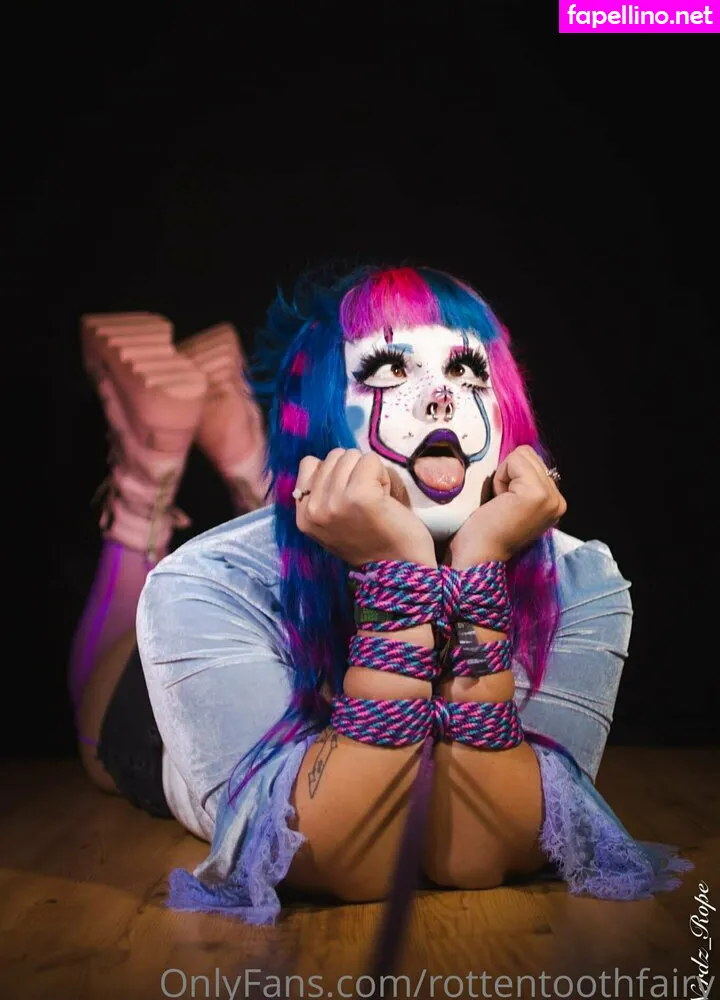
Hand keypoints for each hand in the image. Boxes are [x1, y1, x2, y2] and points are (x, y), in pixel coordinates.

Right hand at [295, 448, 435, 566]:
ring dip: (369, 473)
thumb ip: (323, 495)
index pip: (309, 464)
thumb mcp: (332, 522)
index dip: (334, 473)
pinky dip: (382, 475)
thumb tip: (328, 462)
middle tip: (367, 502)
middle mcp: (314, 509)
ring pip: (351, 455)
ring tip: (376, 500)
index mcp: (304, 516)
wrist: (399, 570)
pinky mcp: (360, 495)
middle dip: (353, 472)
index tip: (349, 499)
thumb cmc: (372, 543)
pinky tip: (385, 499)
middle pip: (332, 456)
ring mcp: (335, 501)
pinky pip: (370, 460)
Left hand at [448, 445, 566, 567]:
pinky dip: (500, 478)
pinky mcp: (537, 494)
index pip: (534, 462)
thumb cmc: (485, 532)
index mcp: (554, 503)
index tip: (505, 505)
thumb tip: (517, 455)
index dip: (511, 477)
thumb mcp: (513, 502)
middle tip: (501, 505)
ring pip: (522, 455)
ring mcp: (551, 497)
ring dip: (504, 477)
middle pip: (529, 455)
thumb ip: (522, 481)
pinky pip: (514, 461)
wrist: (477, 556)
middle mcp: (558, 501)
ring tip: (501, 504)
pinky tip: (499, 502)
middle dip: (508, 475)